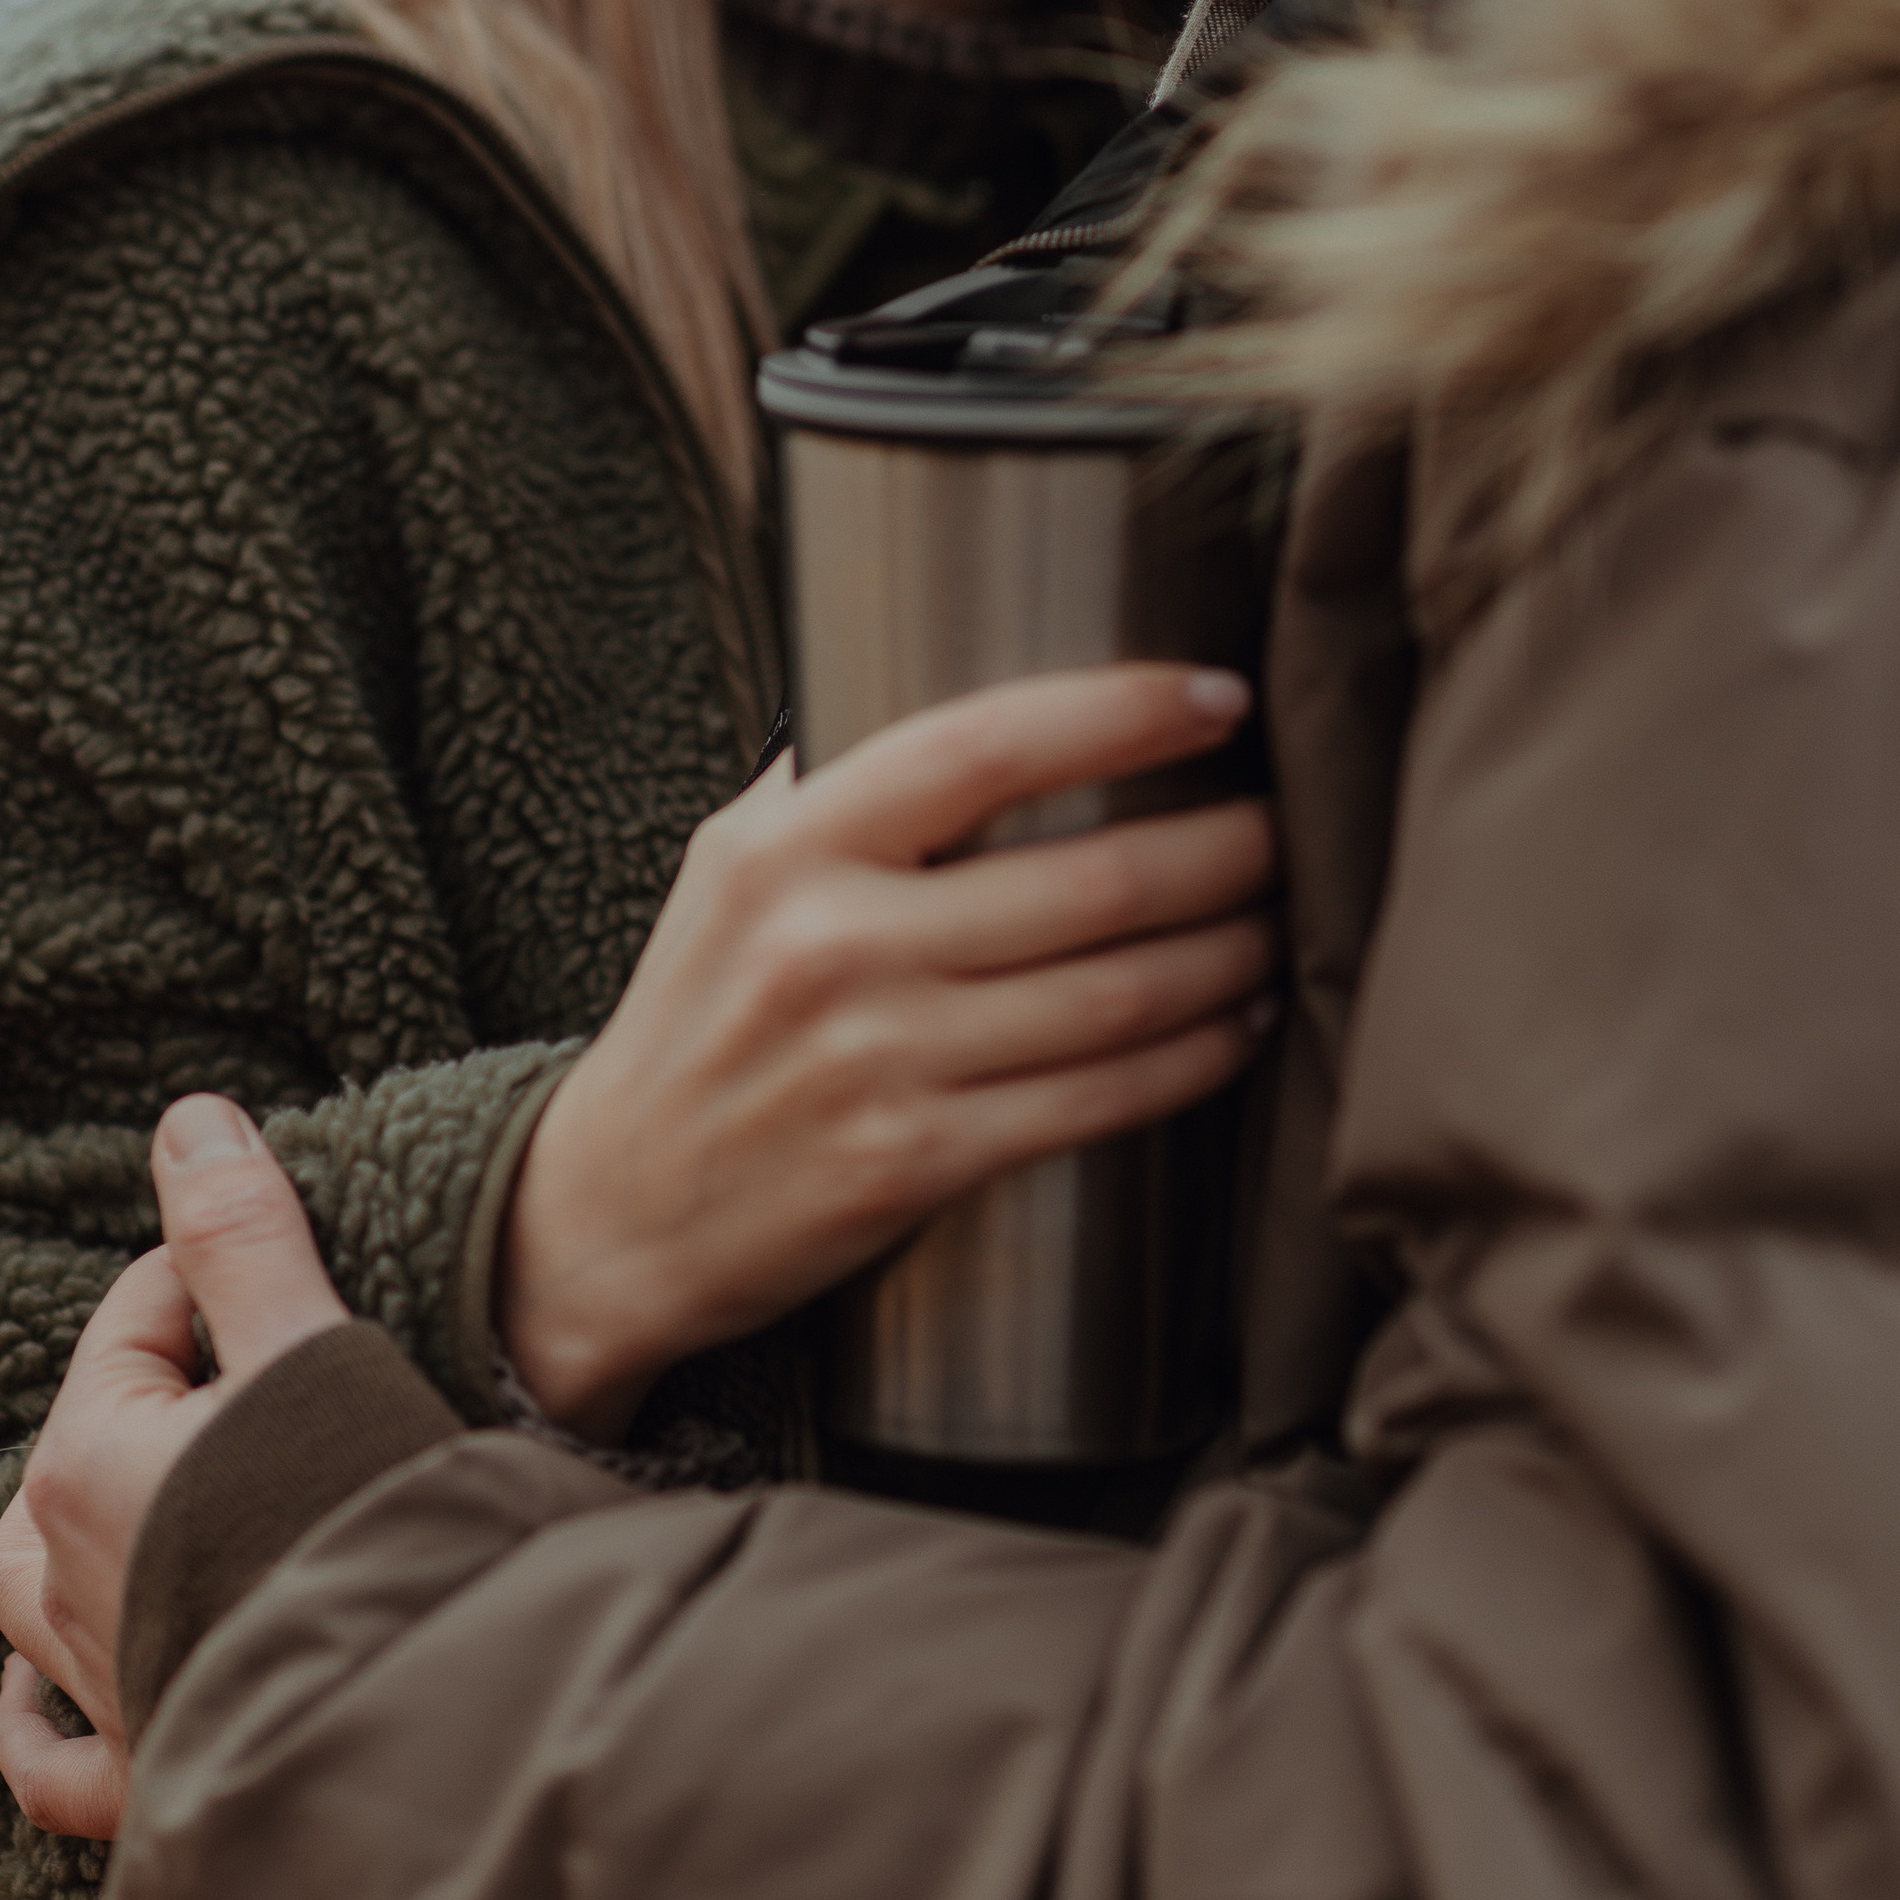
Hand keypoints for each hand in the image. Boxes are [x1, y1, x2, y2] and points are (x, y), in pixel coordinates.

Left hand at [0, 1096, 348, 1840]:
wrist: (408, 1711)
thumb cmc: (362, 1520)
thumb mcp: (308, 1350)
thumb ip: (242, 1233)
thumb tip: (186, 1120)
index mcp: (86, 1458)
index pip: (139, 1318)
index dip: (222, 1275)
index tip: (306, 1273)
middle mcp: (61, 1575)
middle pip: (83, 1441)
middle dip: (160, 1395)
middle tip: (266, 1373)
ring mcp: (97, 1681)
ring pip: (32, 1596)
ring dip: (69, 1537)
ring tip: (135, 1502)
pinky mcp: (141, 1771)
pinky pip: (52, 1755)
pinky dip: (37, 1722)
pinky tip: (39, 1698)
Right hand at [504, 662, 1279, 1436]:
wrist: (613, 1214)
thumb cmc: (696, 1022)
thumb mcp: (727, 868)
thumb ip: (836, 782)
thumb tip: (969, 686)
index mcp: (787, 848)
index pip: (986, 745)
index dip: (1124, 712)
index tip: (1219, 698)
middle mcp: (832, 946)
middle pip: (1089, 880)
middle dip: (1224, 848)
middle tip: (1286, 825)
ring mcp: (878, 1062)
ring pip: (1116, 994)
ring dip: (1227, 953)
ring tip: (1277, 920)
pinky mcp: (916, 1163)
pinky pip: (1098, 1099)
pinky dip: (1192, 1057)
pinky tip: (1236, 1026)